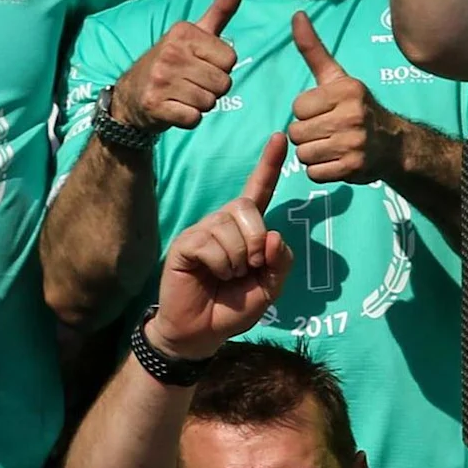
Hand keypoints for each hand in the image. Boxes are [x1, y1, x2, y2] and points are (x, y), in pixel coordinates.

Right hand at [112, 0, 244, 132]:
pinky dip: (188, 119)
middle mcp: (170, 52)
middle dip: (212, 88)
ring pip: (211, 102)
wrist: (130, 95)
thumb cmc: (171, 62)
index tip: (200, 63)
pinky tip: (174, 108)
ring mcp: (160, 79)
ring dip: (201, 104)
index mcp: (183, 32)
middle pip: (224, 83)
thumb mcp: (194, 32)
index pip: (231, 59)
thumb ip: (221, 9)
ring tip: (181, 94)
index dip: (221, 67)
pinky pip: (195, 119)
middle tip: (190, 82)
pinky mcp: (155, 105)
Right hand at [152, 133, 292, 356]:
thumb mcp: (270, 287)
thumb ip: (282, 262)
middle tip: (247, 269)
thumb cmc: (234, 306)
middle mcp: (224, 221)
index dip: (269, 165)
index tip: (281, 137)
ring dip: (238, 262)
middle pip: (250, 211)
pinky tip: (209, 275)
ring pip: (233, 231)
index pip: (259, 190)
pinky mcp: (186, 243)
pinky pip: (212, 245)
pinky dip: (220, 266)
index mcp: (247, 228)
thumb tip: (274, 235)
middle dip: (257, 245)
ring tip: (225, 276)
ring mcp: (203, 230)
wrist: (203, 331)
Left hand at [285, 12, 404, 184]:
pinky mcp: (354, 167)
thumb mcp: (337, 77)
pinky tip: (337, 162)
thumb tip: (296, 14)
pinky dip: (321, 171)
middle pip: (297, 132)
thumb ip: (313, 49)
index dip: (306, 113)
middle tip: (328, 133)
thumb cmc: (358, 108)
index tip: (325, 113)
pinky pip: (315, 173)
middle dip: (307, 136)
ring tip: (332, 148)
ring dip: (312, 155)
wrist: (396, 146)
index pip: (298, 107)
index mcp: (346, 90)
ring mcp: (354, 143)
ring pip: (304, 154)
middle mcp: (352, 115)